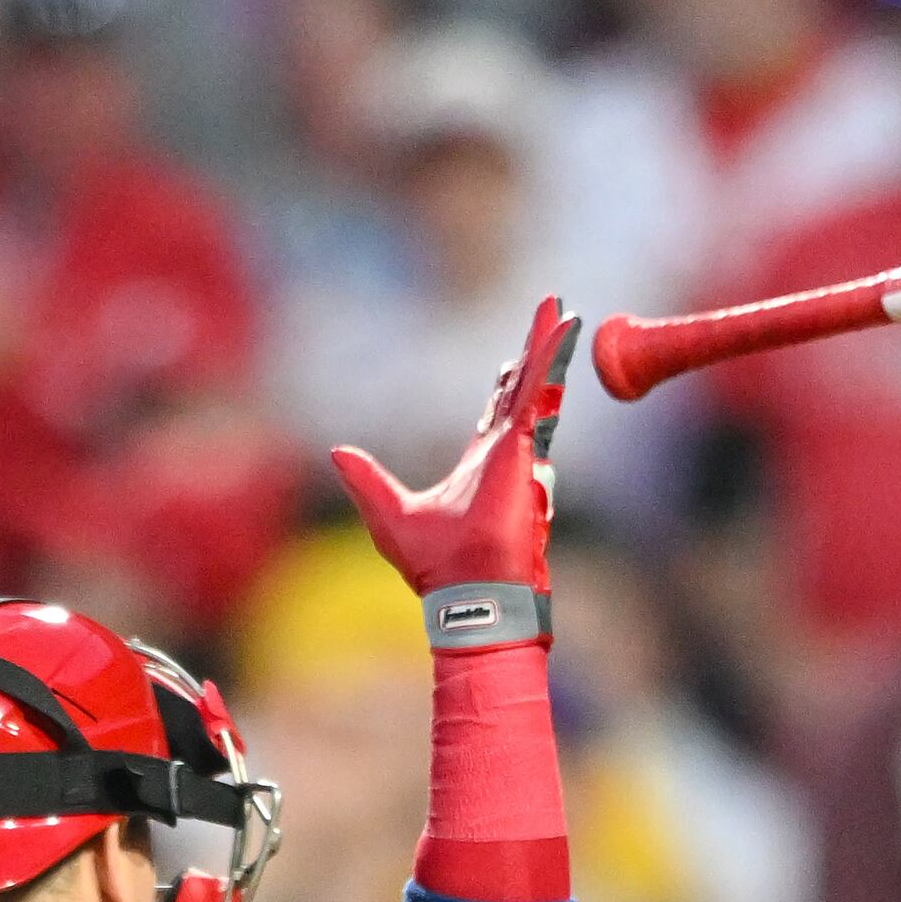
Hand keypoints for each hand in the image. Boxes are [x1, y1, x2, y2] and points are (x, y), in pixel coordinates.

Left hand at [328, 296, 576, 601]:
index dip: (510, 385)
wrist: (465, 590)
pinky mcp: (522, 449)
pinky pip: (539, 393)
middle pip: (524, 391)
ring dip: (547, 347)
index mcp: (482, 466)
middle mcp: (506, 454)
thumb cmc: (435, 566)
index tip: (515, 363)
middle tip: (551, 318)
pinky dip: (549, 359)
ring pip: (536, 386)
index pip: (500, 414)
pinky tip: (561, 328)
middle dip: (537, 355)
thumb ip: (368, 480)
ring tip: (559, 310)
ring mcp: (517, 450)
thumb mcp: (389, 513)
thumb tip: (339, 453)